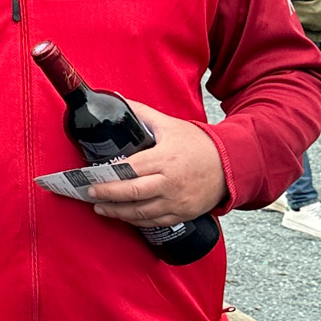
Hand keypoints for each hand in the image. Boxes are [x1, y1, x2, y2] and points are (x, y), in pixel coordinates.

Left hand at [86, 99, 227, 227]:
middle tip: (89, 193)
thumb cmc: (198, 144)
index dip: (109, 175)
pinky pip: (155, 222)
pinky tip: (123, 216)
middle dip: (108, 195)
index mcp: (165, 158)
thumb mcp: (170, 124)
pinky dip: (136, 221)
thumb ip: (142, 113)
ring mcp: (177, 201)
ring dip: (118, 212)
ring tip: (100, 208)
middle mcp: (170, 182)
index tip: (91, 176)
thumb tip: (117, 99)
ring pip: (141, 212)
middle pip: (133, 192)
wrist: (231, 164)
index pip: (130, 169)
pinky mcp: (183, 214)